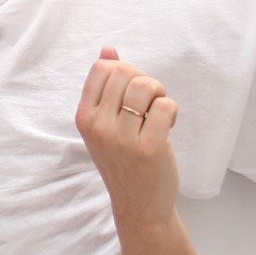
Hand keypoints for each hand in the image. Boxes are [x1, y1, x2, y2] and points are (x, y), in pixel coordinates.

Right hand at [74, 47, 179, 227]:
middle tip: (149, 100)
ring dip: (159, 93)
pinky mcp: (148, 147)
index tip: (131, 90)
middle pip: (125, 71)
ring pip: (145, 86)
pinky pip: (166, 107)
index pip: (102, 68)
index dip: (124, 70)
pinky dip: (172, 111)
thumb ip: (104, 88)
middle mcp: (98, 125)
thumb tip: (108, 50)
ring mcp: (122, 137)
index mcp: (83, 116)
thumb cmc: (122, 160)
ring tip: (159, 111)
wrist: (137, 204)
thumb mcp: (103, 124)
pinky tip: (167, 125)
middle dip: (143, 79)